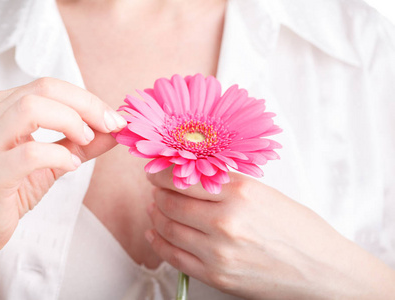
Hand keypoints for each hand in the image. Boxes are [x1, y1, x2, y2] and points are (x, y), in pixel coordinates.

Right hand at [0, 77, 125, 264]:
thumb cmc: (13, 187)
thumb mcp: (55, 159)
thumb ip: (83, 142)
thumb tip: (116, 130)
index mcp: (5, 106)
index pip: (51, 86)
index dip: (89, 99)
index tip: (115, 119)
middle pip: (44, 89)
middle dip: (87, 105)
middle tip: (110, 126)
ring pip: (31, 109)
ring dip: (71, 122)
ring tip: (85, 141)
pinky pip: (30, 153)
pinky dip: (60, 156)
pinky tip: (71, 165)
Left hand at [146, 168, 394, 298]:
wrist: (321, 270)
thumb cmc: (298, 229)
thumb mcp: (265, 194)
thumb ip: (226, 185)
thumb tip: (191, 176)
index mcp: (240, 193)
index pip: (183, 179)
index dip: (161, 174)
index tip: (156, 172)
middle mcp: (225, 221)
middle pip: (170, 203)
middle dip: (158, 194)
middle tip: (156, 190)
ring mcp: (218, 252)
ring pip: (168, 228)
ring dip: (157, 216)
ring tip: (156, 209)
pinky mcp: (217, 276)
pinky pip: (174, 257)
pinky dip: (159, 243)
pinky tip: (155, 234)